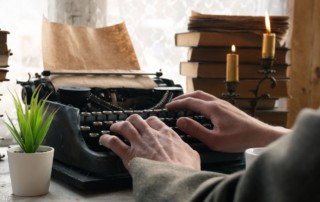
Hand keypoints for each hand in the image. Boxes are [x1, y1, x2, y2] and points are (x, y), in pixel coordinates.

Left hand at [99, 114, 200, 170]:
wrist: (175, 179)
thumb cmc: (184, 170)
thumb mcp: (192, 155)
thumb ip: (187, 149)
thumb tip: (188, 150)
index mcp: (167, 134)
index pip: (154, 121)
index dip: (147, 122)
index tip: (145, 125)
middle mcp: (151, 135)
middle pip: (137, 120)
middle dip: (130, 120)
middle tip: (128, 124)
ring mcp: (139, 143)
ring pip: (124, 127)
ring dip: (117, 126)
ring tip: (113, 127)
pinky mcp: (129, 154)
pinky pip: (114, 142)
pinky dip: (107, 139)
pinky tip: (103, 139)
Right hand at [166, 91, 289, 151]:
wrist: (260, 135)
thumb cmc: (240, 139)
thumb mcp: (214, 140)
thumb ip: (195, 130)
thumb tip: (180, 121)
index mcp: (213, 109)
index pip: (189, 101)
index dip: (177, 104)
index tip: (168, 107)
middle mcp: (218, 103)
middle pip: (196, 94)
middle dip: (182, 97)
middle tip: (173, 103)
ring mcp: (224, 104)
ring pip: (204, 95)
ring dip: (191, 97)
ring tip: (184, 103)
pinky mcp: (228, 108)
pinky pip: (210, 99)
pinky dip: (200, 100)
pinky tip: (200, 108)